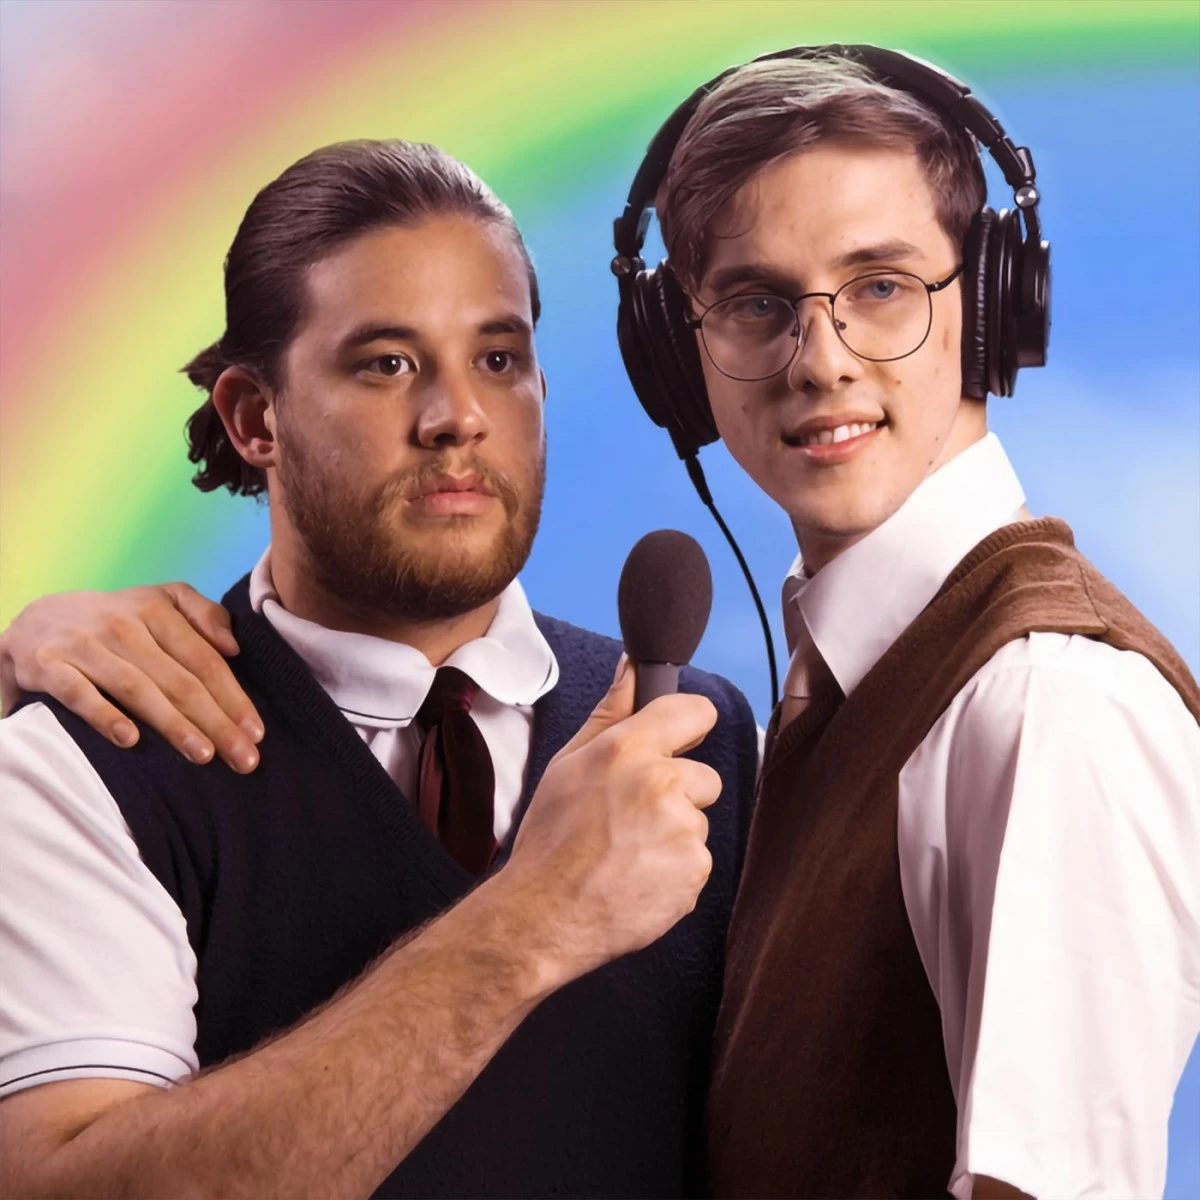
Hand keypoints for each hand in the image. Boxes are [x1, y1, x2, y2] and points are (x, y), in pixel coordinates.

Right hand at [0, 584, 263, 771]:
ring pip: (138, 689)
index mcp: (156, 609)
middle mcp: (123, 625)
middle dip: (217, 722)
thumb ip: (203, 614)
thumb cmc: (117, 620)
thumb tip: (233, 646)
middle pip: (180, 680)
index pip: (204, 660)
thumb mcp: (160, 602)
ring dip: (173, 724)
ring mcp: (84, 645)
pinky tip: (130, 741)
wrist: (36, 622)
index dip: (234, 697)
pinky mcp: (48, 665)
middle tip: (244, 759)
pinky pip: (79, 693)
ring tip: (203, 755)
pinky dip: (105, 716)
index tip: (256, 732)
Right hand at [503, 656, 721, 985]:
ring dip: (673, 837)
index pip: (695, 711)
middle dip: (679, 795)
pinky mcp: (694, 873)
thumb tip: (632, 666)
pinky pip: (696, 863)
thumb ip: (611, 711)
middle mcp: (662, 784)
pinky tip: (638, 879)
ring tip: (627, 854)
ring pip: (696, 823)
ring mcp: (682, 831)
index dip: (690, 724)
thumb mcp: (569, 763)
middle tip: (631, 818)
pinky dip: (674, 872)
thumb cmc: (550, 839)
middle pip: (704, 777)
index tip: (682, 738)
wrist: (545, 915)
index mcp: (628, 750)